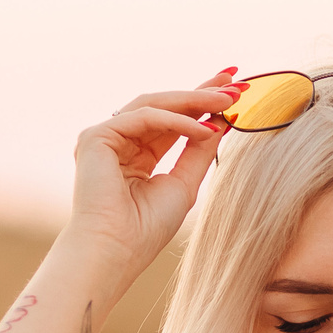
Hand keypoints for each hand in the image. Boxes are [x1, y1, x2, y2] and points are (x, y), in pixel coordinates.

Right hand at [61, 70, 245, 272]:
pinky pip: (144, 117)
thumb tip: (221, 121)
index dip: (202, 103)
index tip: (234, 88)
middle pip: (164, 106)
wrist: (116, 251)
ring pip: (153, 104)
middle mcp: (119, 141)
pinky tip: (204, 127)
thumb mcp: (184, 183)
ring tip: (228, 99)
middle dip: (201, 93)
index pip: (173, 121)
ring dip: (193, 100)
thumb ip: (199, 150)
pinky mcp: (96, 136)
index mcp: (136, 155)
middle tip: (236, 82)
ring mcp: (105, 137)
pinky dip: (176, 120)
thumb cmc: (146, 229)